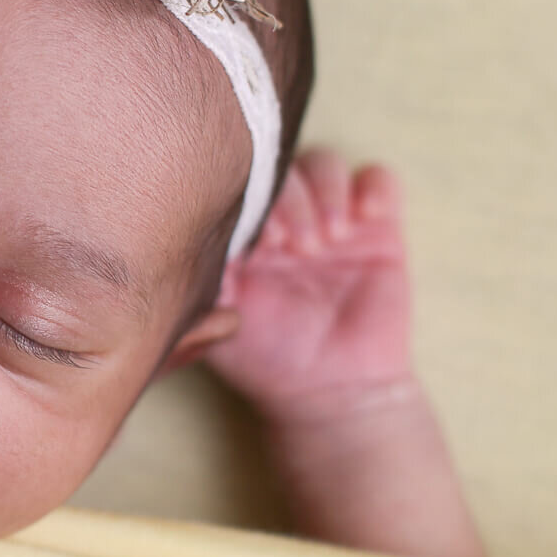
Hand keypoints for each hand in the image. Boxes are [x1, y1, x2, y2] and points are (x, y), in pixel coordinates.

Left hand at [202, 149, 416, 416]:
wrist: (330, 392)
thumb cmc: (266, 359)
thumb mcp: (217, 319)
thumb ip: (195, 281)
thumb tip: (177, 253)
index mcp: (240, 230)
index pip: (235, 184)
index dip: (243, 200)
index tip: (253, 243)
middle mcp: (282, 216)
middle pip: (278, 167)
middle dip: (283, 199)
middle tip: (287, 245)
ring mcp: (329, 217)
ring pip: (323, 164)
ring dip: (324, 192)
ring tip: (324, 242)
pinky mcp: (377, 228)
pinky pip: (379, 178)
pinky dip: (374, 186)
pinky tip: (365, 219)